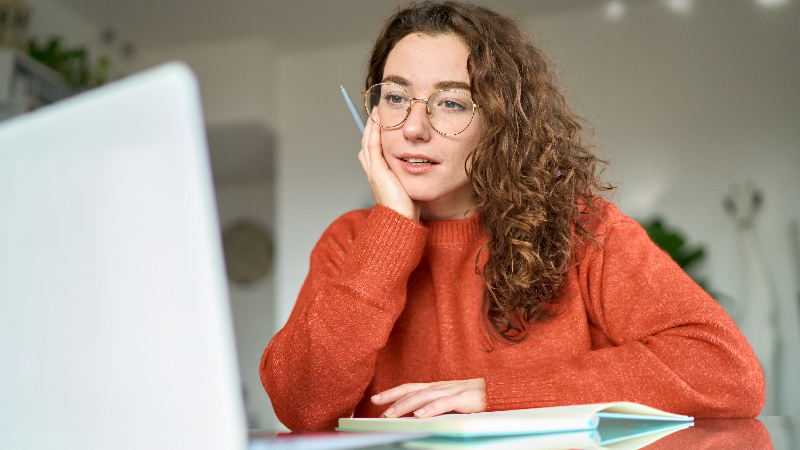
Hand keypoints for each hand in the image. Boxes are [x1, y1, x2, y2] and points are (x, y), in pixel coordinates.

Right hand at [358, 111, 419, 220]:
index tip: (382, 123)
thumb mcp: (410, 186)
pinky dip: (373, 130)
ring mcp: (373, 170)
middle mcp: (372, 170)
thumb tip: (421, 166)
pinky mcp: (377, 170)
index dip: (375, 135)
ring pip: (367, 141)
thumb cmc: (408, 208)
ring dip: (371, 124)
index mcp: (378, 174)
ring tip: (376, 111)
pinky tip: (377, 119)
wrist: (402, 219)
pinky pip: (372, 144)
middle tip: (376, 112)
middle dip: (371, 126)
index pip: (373, 150)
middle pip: (367, 143)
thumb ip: (411, 175)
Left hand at [371, 378, 485, 418]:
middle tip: (378, 409)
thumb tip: (417, 416)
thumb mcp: (453, 401)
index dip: (392, 392)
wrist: (501, 390)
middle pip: (412, 391)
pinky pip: (444, 403)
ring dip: (405, 406)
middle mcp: (441, 386)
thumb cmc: (477, 397)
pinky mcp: (464, 398)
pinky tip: (419, 416)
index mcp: (437, 387)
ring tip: (391, 415)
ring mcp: (452, 391)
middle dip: (393, 400)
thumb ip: (437, 406)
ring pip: (423, 396)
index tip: (375, 399)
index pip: (410, 387)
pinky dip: (430, 409)